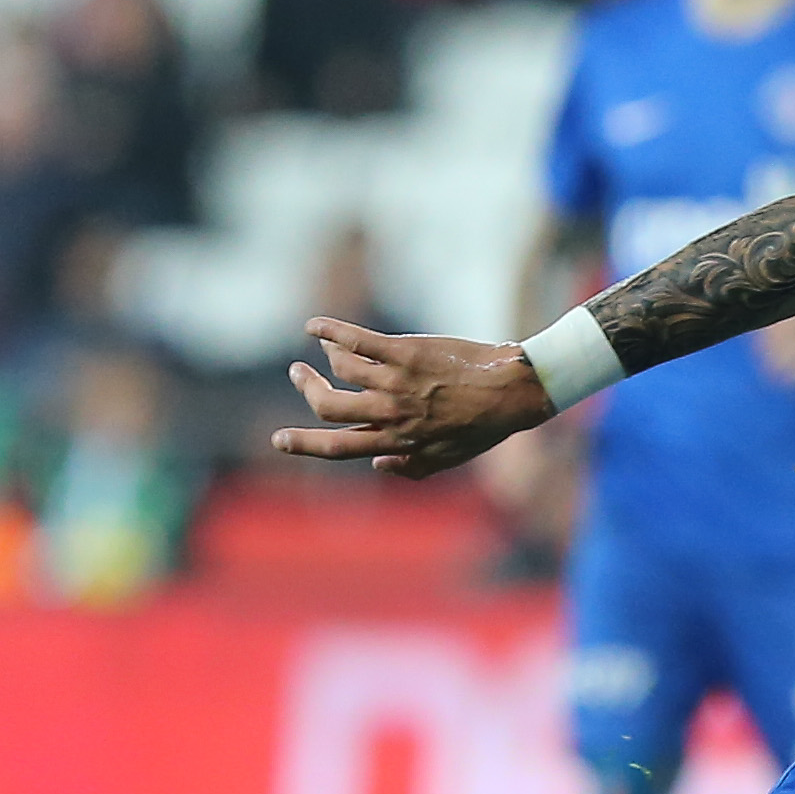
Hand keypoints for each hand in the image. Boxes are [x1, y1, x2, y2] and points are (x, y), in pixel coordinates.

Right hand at [272, 319, 555, 479]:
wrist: (514, 390)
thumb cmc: (484, 425)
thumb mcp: (449, 458)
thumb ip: (411, 467)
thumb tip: (376, 467)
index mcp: (399, 440)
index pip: (340, 447)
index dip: (304, 443)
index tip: (280, 439)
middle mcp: (392, 413)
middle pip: (329, 406)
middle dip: (307, 391)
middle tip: (299, 376)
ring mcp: (397, 381)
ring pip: (341, 368)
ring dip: (324, 357)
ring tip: (324, 348)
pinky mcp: (405, 352)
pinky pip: (356, 339)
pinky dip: (329, 331)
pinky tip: (315, 326)